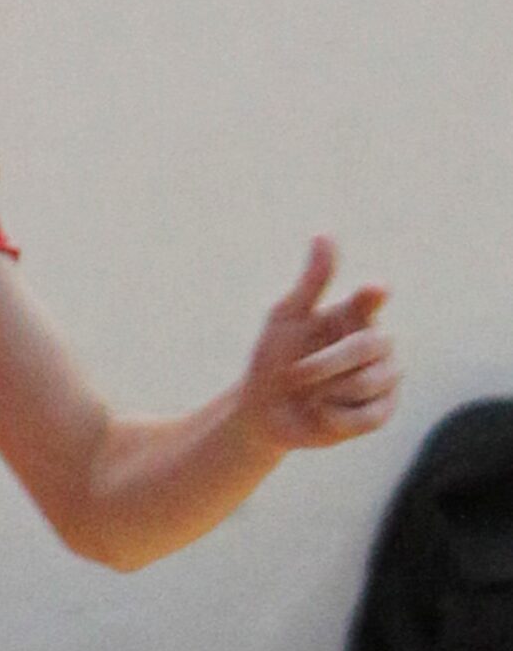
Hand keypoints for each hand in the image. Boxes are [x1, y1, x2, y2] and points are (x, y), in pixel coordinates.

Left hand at [239, 236, 399, 453]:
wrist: (267, 410)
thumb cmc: (275, 357)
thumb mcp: (287, 317)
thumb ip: (312, 281)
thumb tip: (325, 234)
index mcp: (352, 314)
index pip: (370, 300)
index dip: (374, 294)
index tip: (375, 288)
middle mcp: (375, 342)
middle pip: (369, 346)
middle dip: (329, 362)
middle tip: (298, 372)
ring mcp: (384, 378)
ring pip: (372, 382)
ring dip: (330, 390)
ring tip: (311, 392)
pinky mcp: (382, 411)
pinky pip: (370, 415)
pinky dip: (338, 416)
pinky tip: (323, 412)